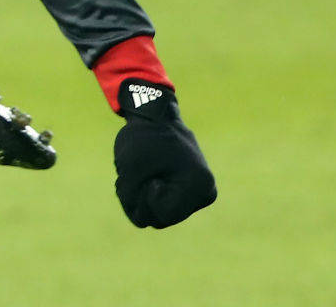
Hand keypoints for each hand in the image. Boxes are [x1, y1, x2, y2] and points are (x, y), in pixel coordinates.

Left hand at [113, 82, 216, 227]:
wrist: (157, 115)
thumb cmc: (144, 138)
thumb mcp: (129, 169)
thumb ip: (131, 200)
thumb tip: (143, 220)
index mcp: (198, 185)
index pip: (162, 215)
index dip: (143, 197)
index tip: (146, 172)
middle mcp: (206, 193)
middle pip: (161, 218)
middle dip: (141, 199)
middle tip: (141, 171)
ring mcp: (201, 193)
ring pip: (160, 214)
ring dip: (143, 196)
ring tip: (145, 170)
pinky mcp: (192, 191)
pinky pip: (164, 206)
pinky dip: (150, 193)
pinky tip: (149, 174)